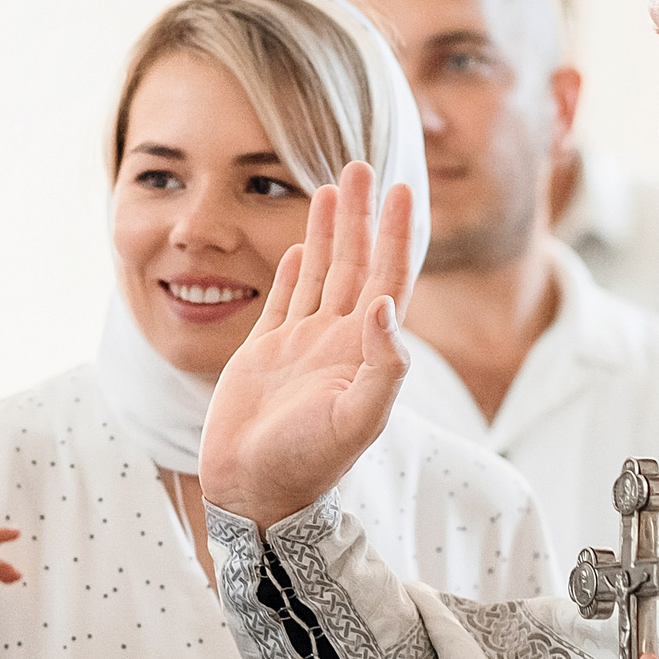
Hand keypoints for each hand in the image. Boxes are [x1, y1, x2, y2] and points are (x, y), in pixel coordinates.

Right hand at [198, 163, 414, 526]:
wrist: (254, 492)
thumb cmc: (307, 464)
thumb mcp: (358, 419)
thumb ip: (382, 366)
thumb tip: (387, 305)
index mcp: (364, 350)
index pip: (389, 278)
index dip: (398, 235)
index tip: (404, 189)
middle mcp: (338, 340)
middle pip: (357, 263)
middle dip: (362, 216)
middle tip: (363, 166)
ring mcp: (301, 345)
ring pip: (321, 274)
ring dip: (329, 232)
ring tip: (333, 188)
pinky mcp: (265, 353)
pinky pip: (283, 300)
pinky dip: (293, 270)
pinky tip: (298, 246)